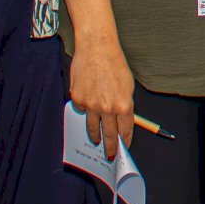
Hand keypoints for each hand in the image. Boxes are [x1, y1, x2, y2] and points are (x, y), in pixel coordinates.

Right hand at [69, 34, 134, 160]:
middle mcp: (107, 108)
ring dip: (95, 136)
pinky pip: (81, 110)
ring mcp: (90, 105)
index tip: (123, 147)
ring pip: (92, 127)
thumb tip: (123, 121)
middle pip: (109, 135)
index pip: (125, 131)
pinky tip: (88, 102)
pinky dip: (85, 110)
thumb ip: (125, 105)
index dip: (125, 141)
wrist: (96, 48)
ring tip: (96, 140)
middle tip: (109, 155)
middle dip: (110, 147)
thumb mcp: (128, 86)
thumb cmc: (114, 63)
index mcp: (124, 105)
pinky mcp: (77, 99)